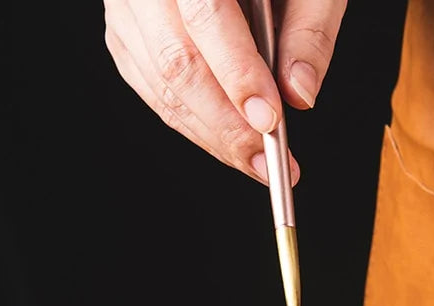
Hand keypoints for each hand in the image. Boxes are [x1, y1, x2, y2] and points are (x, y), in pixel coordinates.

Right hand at [104, 0, 346, 181]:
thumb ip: (309, 29)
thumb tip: (300, 93)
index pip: (206, 15)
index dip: (238, 75)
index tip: (270, 121)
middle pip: (177, 60)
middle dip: (227, 124)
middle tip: (267, 162)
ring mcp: (127, 5)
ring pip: (161, 84)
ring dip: (212, 134)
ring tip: (256, 162)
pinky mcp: (124, 31)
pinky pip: (152, 88)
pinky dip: (192, 122)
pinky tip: (226, 140)